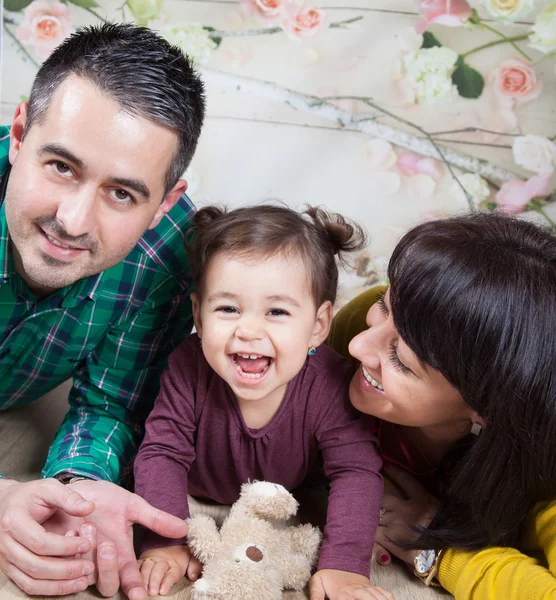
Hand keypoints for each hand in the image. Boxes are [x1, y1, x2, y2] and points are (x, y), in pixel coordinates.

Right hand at [0, 478, 95, 595]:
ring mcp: (5, 559)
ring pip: (31, 581)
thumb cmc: (30, 495)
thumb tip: (90, 508)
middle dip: (65, 569)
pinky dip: (49, 589)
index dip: (65, 546)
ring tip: (83, 581)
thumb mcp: (49, 487)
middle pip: (36, 565)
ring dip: (58, 585)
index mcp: (14, 522)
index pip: (40, 542)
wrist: (6, 503)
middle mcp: (5, 544)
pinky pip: (27, 585)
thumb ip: (69, 497)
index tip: (87, 544)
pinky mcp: (9, 568)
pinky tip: (68, 585)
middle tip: (89, 566)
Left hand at [43, 479, 188, 599]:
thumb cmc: (107, 498)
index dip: (136, 588)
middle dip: (108, 568)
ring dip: (88, 555)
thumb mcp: (133, 505)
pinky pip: (65, 564)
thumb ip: (156, 519)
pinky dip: (69, 547)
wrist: (79, 488)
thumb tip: (184, 528)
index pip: (131, 579)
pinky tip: (70, 529)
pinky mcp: (63, 556)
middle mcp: (103, 562)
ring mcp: (83, 560)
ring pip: (87, 576)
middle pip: (108, 585)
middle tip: (107, 544)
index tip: (141, 595)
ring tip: (87, 526)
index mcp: (122, 553)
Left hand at [309, 569, 394, 599]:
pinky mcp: (371, 586)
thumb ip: (315, 594)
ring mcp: (365, 588)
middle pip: (368, 598)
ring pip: (377, 596)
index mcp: (341, 593)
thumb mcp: (316, 582)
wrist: (338, 559)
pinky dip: (388, 597)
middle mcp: (356, 591)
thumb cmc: (327, 575)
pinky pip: (383, 592)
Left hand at [375, 467, 438, 566]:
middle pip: (385, 499)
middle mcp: (404, 508)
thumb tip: (440, 481)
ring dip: (375, 516)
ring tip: (368, 516)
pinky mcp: (387, 538)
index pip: (405, 480)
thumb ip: (438, 495)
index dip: (395, 472)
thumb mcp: (444, 510)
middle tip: (375, 499)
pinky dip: (370, 531)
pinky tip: (368, 530)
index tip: (387, 466)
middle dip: (380, 500)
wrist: (442, 558)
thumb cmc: (446, 534)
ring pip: (377, 514)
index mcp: (421, 500)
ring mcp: (394, 523)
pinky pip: (373, 531)